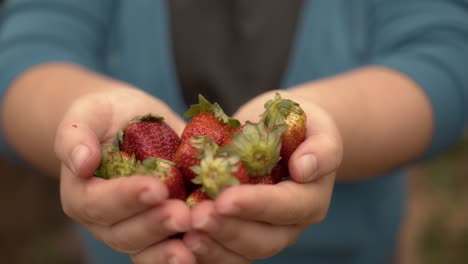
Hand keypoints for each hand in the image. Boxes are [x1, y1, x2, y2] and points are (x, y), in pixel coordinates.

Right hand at [54, 86, 195, 263]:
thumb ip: (75, 135)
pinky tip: (204, 245)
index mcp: (82, 194)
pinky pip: (167, 248)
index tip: (155, 187)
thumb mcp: (88, 113)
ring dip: (170, 246)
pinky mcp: (159, 228)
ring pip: (146, 248)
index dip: (126, 198)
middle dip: (154, 225)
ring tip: (196, 234)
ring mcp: (133, 227)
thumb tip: (81, 161)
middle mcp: (105, 219)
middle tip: (182, 215)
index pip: (98, 203)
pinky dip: (184, 249)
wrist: (131, 122)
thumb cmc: (107, 116)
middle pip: (124, 233)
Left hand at [183, 90, 342, 262]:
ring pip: (242, 252)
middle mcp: (289, 224)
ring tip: (185, 232)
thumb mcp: (318, 126)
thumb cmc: (299, 126)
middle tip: (196, 218)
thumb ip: (322, 148)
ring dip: (213, 245)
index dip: (257, 205)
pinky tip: (182, 239)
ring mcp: (264, 232)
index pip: (287, 207)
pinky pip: (224, 251)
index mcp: (310, 199)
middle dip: (229, 230)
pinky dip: (204, 249)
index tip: (225, 199)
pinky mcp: (240, 231)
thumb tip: (305, 168)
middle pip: (263, 239)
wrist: (280, 134)